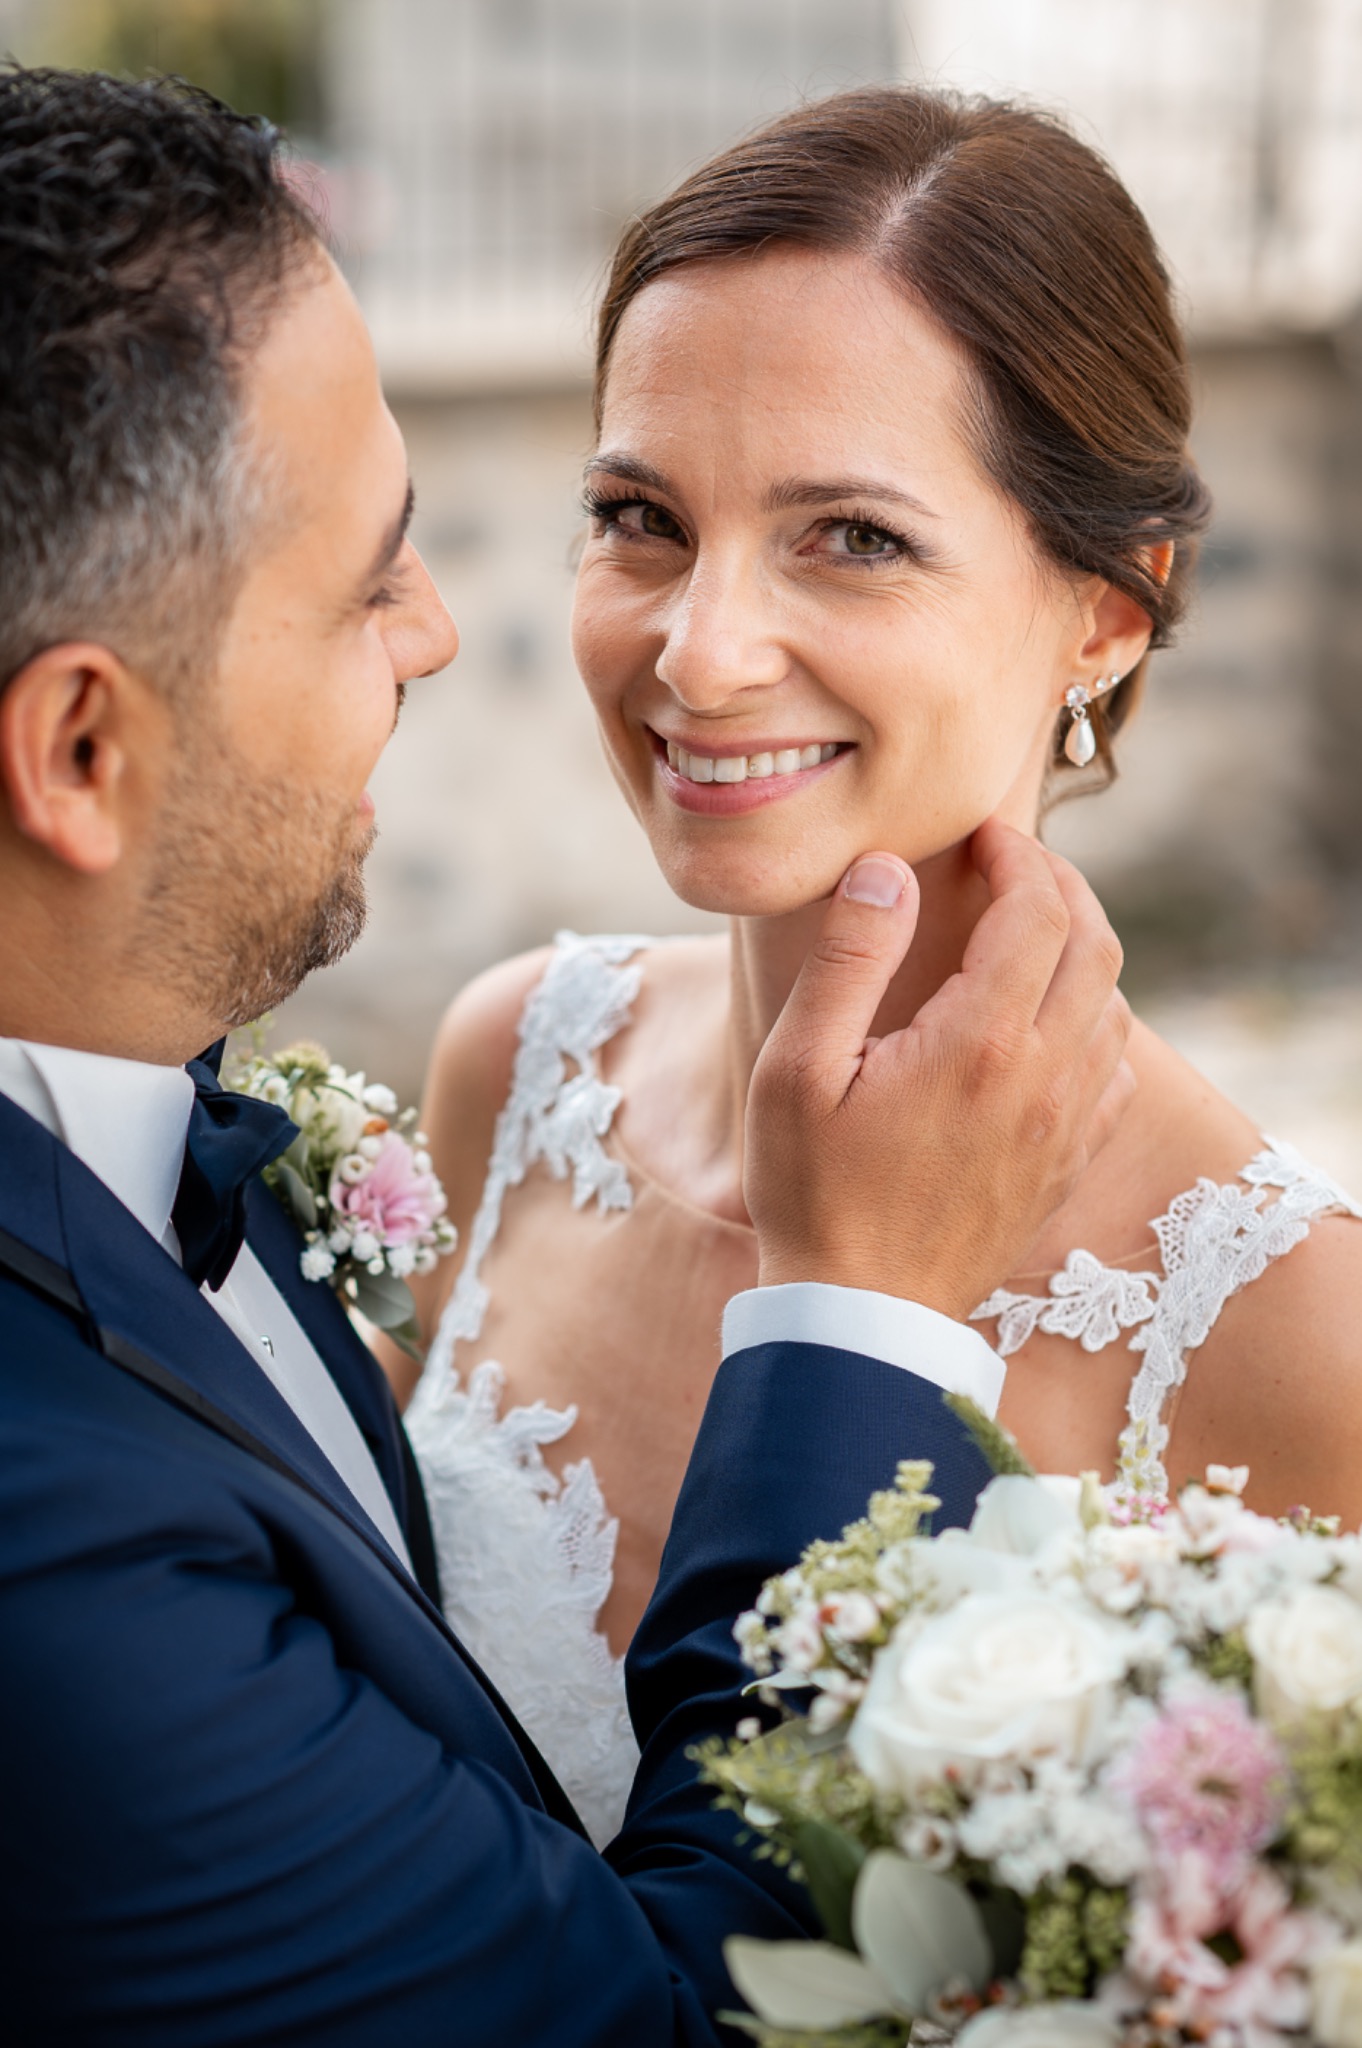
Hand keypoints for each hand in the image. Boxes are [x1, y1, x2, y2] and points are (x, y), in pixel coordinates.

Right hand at [744, 819, 1133, 1319]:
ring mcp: (1065, 1127)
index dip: (1017, 855)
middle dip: (1061, 887)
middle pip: (1095, 946)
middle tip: (1011, 864)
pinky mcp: (1065, 1167)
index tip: (981, 834)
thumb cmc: (812, 1194)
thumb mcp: (797, 1069)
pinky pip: (1115, 1073)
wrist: (861, 1318)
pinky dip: (1095, 1023)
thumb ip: (848, 959)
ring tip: (1027, 931)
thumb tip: (890, 872)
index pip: (1037, 911)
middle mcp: (1043, 1078)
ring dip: (1081, 951)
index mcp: (980, 1042)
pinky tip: (1048, 1024)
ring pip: (1114, 1006)